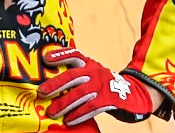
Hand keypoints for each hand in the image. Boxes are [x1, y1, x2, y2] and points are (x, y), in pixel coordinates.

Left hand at [38, 48, 155, 125]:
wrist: (133, 93)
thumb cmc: (103, 83)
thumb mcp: (91, 72)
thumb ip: (75, 71)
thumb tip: (50, 79)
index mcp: (88, 63)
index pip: (73, 54)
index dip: (59, 55)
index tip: (45, 59)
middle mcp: (95, 71)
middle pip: (72, 76)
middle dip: (55, 85)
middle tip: (41, 93)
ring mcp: (102, 85)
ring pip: (79, 95)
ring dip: (64, 104)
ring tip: (51, 112)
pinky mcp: (109, 100)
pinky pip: (91, 108)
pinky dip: (79, 114)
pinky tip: (68, 120)